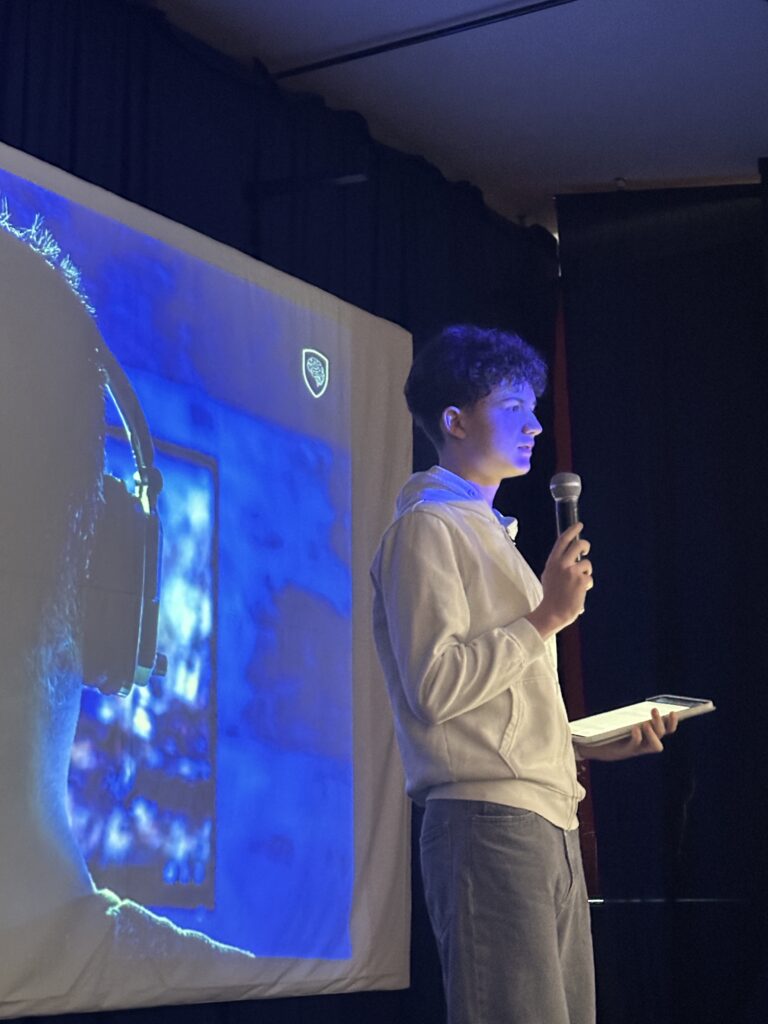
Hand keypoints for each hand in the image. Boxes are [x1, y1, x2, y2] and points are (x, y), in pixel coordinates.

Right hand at [525, 522, 592, 638]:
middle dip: (585, 545)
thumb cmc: (551, 596)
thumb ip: (557, 566)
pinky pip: (589, 578)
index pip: (562, 541)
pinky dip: (586, 585)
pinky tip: (579, 592)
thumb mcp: (549, 576)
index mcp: (552, 562)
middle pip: (578, 545)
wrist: (552, 612)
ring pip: (586, 564)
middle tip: (585, 548)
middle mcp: (561, 564)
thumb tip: (569, 558)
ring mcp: (571, 571)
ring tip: (578, 584)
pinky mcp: (581, 580)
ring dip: (585, 573)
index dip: (572, 530)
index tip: (579, 524)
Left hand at [575, 708, 678, 761]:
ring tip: (645, 723)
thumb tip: (647, 704)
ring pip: (656, 745)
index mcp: (649, 734)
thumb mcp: (625, 720)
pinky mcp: (626, 751)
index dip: (673, 722)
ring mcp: (638, 748)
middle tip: (653, 710)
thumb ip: (635, 715)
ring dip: (654, 734)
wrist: (594, 744)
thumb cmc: (612, 730)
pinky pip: (636, 746)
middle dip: (660, 722)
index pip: (668, 730)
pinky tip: (635, 728)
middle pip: (663, 734)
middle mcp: (646, 743)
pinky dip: (638, 737)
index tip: (673, 711)